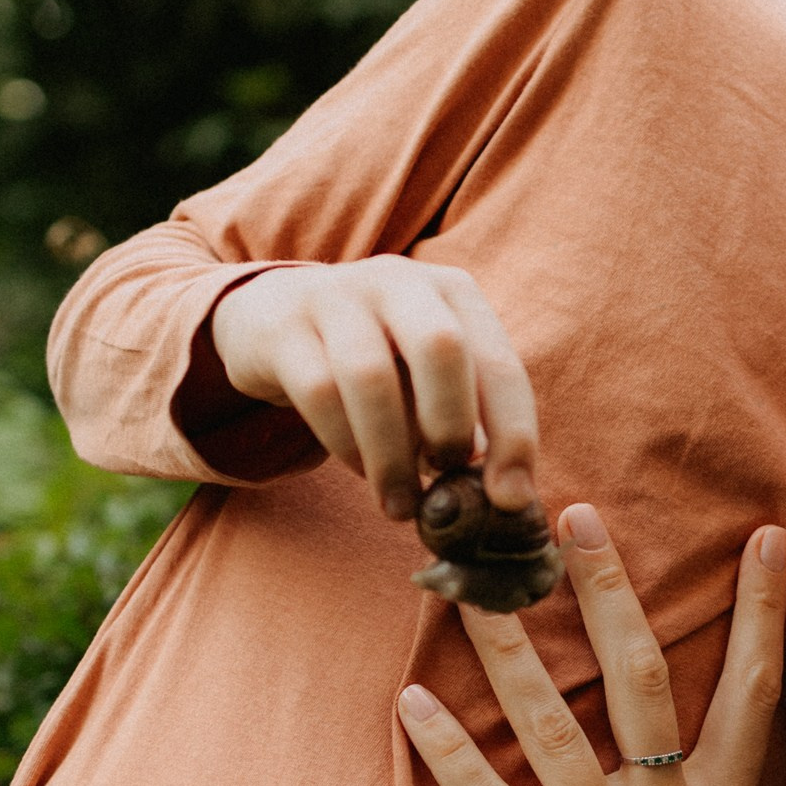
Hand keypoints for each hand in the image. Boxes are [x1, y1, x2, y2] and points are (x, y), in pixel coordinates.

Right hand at [210, 257, 538, 521]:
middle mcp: (400, 282)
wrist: (272, 316)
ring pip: (370, 377)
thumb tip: (503, 493)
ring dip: (391, 455)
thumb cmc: (376, 359)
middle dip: (450, 425)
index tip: (510, 499)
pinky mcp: (283, 327)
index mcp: (454, 293)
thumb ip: (465, 419)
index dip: (513, 435)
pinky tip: (359, 469)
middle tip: (445, 480)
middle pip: (441, 347)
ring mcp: (336, 296)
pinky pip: (318, 391)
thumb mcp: (426, 375)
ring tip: (400, 503)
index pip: (500, 365)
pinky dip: (344, 443)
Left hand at [396, 505, 785, 785]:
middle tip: (570, 518)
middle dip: (606, 590)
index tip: (761, 536)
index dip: (760, 609)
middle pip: (639, 678)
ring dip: (503, 650)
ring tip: (466, 589)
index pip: (753, 690)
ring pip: (548, 727)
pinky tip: (410, 706)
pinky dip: (449, 757)